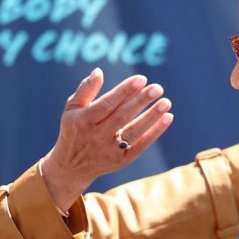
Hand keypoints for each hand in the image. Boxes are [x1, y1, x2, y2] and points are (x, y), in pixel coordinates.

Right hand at [40, 67, 173, 211]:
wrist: (72, 167)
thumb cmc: (75, 129)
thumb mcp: (72, 109)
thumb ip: (85, 89)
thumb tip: (99, 71)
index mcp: (83, 121)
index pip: (107, 104)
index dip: (124, 91)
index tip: (141, 79)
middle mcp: (96, 137)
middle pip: (122, 117)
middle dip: (140, 102)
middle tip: (157, 88)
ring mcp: (109, 150)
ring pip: (133, 132)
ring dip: (151, 117)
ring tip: (166, 102)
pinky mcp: (121, 161)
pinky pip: (140, 146)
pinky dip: (154, 132)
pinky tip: (167, 118)